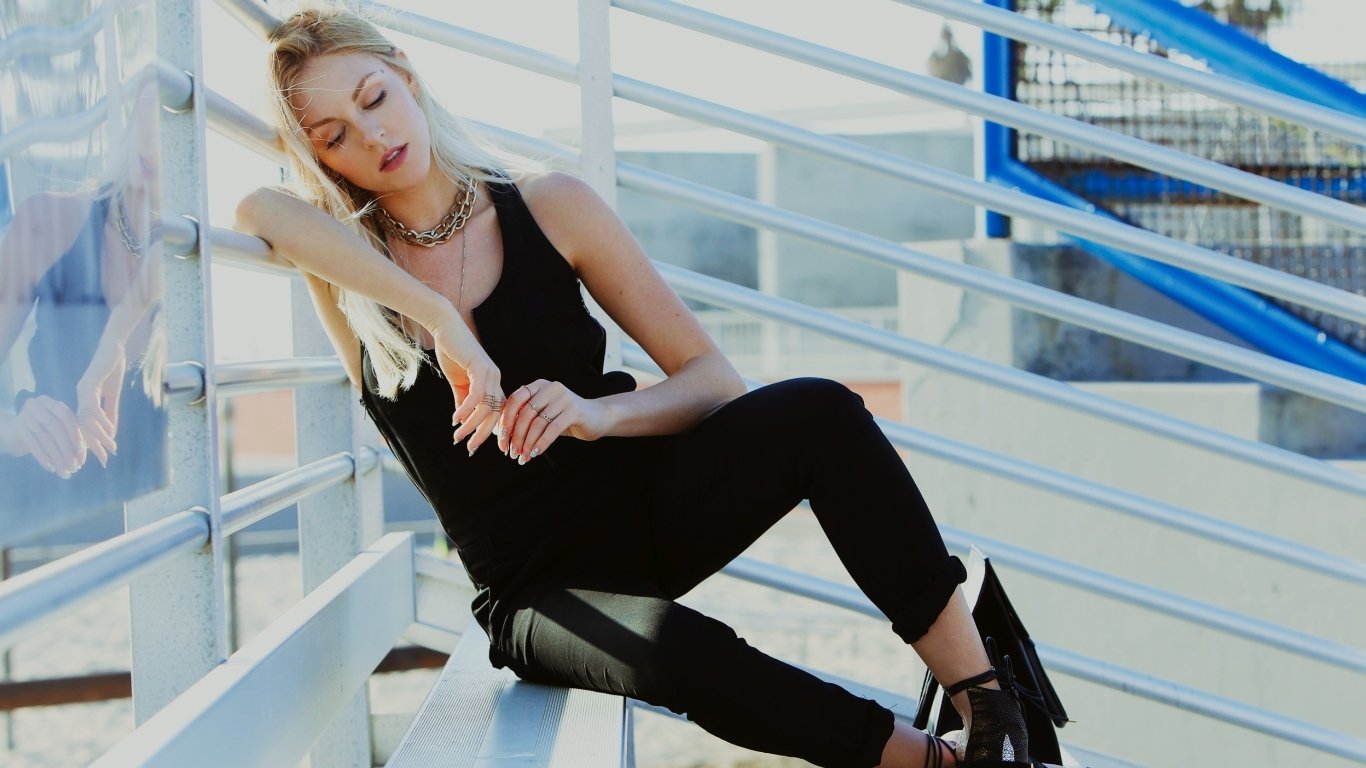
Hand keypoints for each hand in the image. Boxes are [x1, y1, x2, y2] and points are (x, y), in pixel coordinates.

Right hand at [3, 395, 87, 477]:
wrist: (14, 430)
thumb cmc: (44, 429)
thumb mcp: (58, 428)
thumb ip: (73, 436)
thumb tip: (84, 454)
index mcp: (52, 403)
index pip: (66, 417)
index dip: (74, 433)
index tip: (80, 450)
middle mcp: (38, 406)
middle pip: (55, 429)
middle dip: (66, 449)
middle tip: (74, 466)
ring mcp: (25, 416)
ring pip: (44, 439)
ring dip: (56, 457)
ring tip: (65, 472)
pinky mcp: (17, 428)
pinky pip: (32, 444)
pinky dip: (43, 457)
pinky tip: (51, 468)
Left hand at [74, 341, 125, 467]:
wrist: (114, 347)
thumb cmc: (113, 367)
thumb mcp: (113, 394)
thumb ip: (110, 412)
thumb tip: (110, 431)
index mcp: (84, 400)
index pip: (85, 426)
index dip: (94, 442)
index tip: (102, 456)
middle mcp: (79, 397)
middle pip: (83, 427)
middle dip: (94, 445)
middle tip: (103, 460)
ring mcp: (82, 391)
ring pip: (87, 420)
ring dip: (100, 435)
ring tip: (110, 448)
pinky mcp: (88, 385)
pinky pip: (92, 407)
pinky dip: (101, 421)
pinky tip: (110, 430)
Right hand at [430, 318, 502, 455]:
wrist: (445, 328)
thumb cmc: (452, 352)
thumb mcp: (457, 381)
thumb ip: (462, 400)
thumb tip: (462, 421)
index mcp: (492, 383)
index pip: (498, 412)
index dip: (494, 431)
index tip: (486, 447)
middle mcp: (496, 379)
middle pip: (495, 414)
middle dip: (483, 434)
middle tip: (471, 449)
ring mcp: (490, 374)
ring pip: (486, 408)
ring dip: (471, 425)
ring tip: (458, 437)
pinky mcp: (480, 368)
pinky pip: (476, 395)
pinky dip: (466, 409)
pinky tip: (456, 420)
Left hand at [497, 379, 610, 463]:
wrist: (596, 417)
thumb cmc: (565, 418)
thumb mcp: (543, 414)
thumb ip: (525, 417)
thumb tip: (501, 434)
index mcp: (539, 386)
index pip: (515, 400)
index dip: (506, 420)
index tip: (502, 440)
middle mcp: (550, 388)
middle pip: (525, 414)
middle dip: (516, 436)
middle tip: (512, 452)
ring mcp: (564, 398)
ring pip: (538, 424)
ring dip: (528, 443)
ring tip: (523, 457)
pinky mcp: (575, 411)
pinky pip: (552, 430)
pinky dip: (542, 443)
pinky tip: (536, 453)